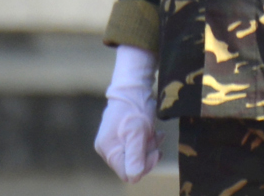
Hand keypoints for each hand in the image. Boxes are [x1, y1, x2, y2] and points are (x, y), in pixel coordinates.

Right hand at [94, 45, 160, 182]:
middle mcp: (108, 148)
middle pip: (133, 164)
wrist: (134, 85)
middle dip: (147, 153)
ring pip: (137, 155)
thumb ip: (135, 154)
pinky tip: (154, 131)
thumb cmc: (134, 107)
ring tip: (155, 132)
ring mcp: (115, 141)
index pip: (127, 173)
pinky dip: (148, 140)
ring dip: (149, 146)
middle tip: (155, 137)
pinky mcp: (122, 135)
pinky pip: (137, 146)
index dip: (143, 166)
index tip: (155, 152)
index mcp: (108, 149)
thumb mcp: (137, 131)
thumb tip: (133, 178)